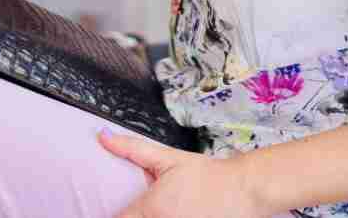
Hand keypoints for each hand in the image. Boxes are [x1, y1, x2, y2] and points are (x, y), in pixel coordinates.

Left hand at [97, 129, 265, 217]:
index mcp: (149, 210)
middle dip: (130, 214)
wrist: (243, 192)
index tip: (105, 207)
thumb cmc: (209, 177)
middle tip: (136, 203)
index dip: (109, 214)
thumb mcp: (169, 158)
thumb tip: (104, 136)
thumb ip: (133, 149)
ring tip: (160, 207)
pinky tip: (172, 212)